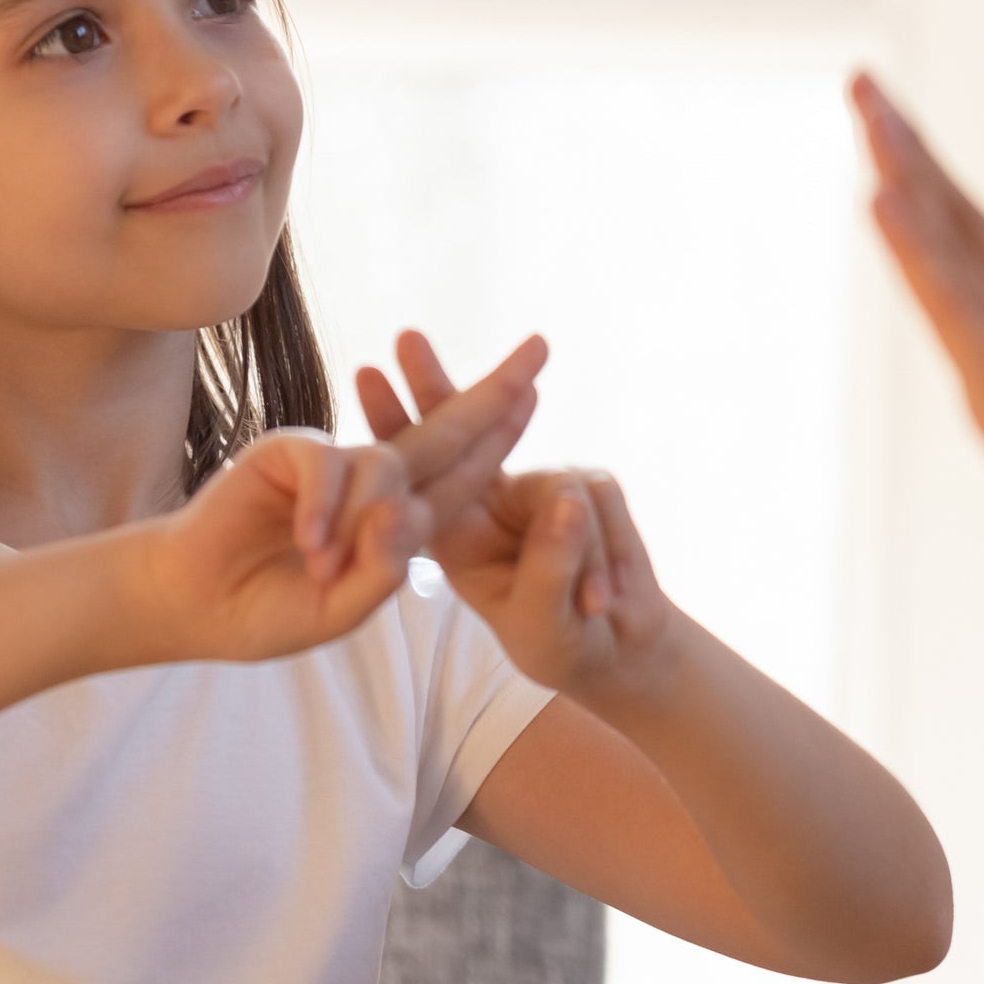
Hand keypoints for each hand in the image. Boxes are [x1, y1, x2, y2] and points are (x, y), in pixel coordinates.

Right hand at [127, 336, 548, 663]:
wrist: (195, 605)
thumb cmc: (270, 609)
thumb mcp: (342, 607)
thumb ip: (383, 569)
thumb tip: (409, 513)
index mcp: (397, 519)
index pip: (462, 475)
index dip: (500, 436)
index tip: (537, 392)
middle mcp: (374, 482)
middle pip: (446, 432)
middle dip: (495, 393)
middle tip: (542, 348)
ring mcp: (334, 464)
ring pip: (386, 467)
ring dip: (364, 520)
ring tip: (324, 565)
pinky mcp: (289, 452)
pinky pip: (329, 464)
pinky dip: (326, 506)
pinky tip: (309, 541)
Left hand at [356, 335, 680, 700]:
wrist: (618, 647)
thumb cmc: (561, 641)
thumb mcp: (543, 620)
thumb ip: (549, 564)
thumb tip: (566, 500)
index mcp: (458, 531)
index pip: (420, 472)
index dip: (395, 423)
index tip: (365, 374)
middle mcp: (492, 496)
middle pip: (458, 430)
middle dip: (435, 384)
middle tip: (404, 336)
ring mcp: (542, 486)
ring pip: (560, 485)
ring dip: (580, 558)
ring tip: (592, 607)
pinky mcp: (591, 486)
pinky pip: (600, 500)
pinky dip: (609, 560)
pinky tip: (606, 601)